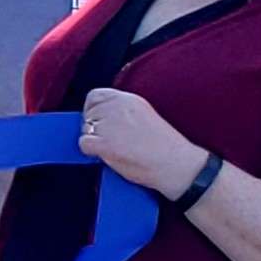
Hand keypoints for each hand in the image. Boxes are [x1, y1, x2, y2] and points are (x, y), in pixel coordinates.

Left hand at [78, 87, 202, 196]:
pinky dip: (92, 152)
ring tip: (115, 148)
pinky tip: (109, 155)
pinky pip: (84, 145)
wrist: (176, 164)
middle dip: (93, 127)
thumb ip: (121, 112)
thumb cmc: (164, 147)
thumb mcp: (143, 115)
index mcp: (129, 99)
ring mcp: (109, 125)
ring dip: (94, 140)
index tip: (98, 121)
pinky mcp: (104, 143)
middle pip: (88, 113)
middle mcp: (117, 107)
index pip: (95, 95)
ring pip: (84, 130)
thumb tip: (98, 117)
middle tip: (110, 140)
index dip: (92, 109)